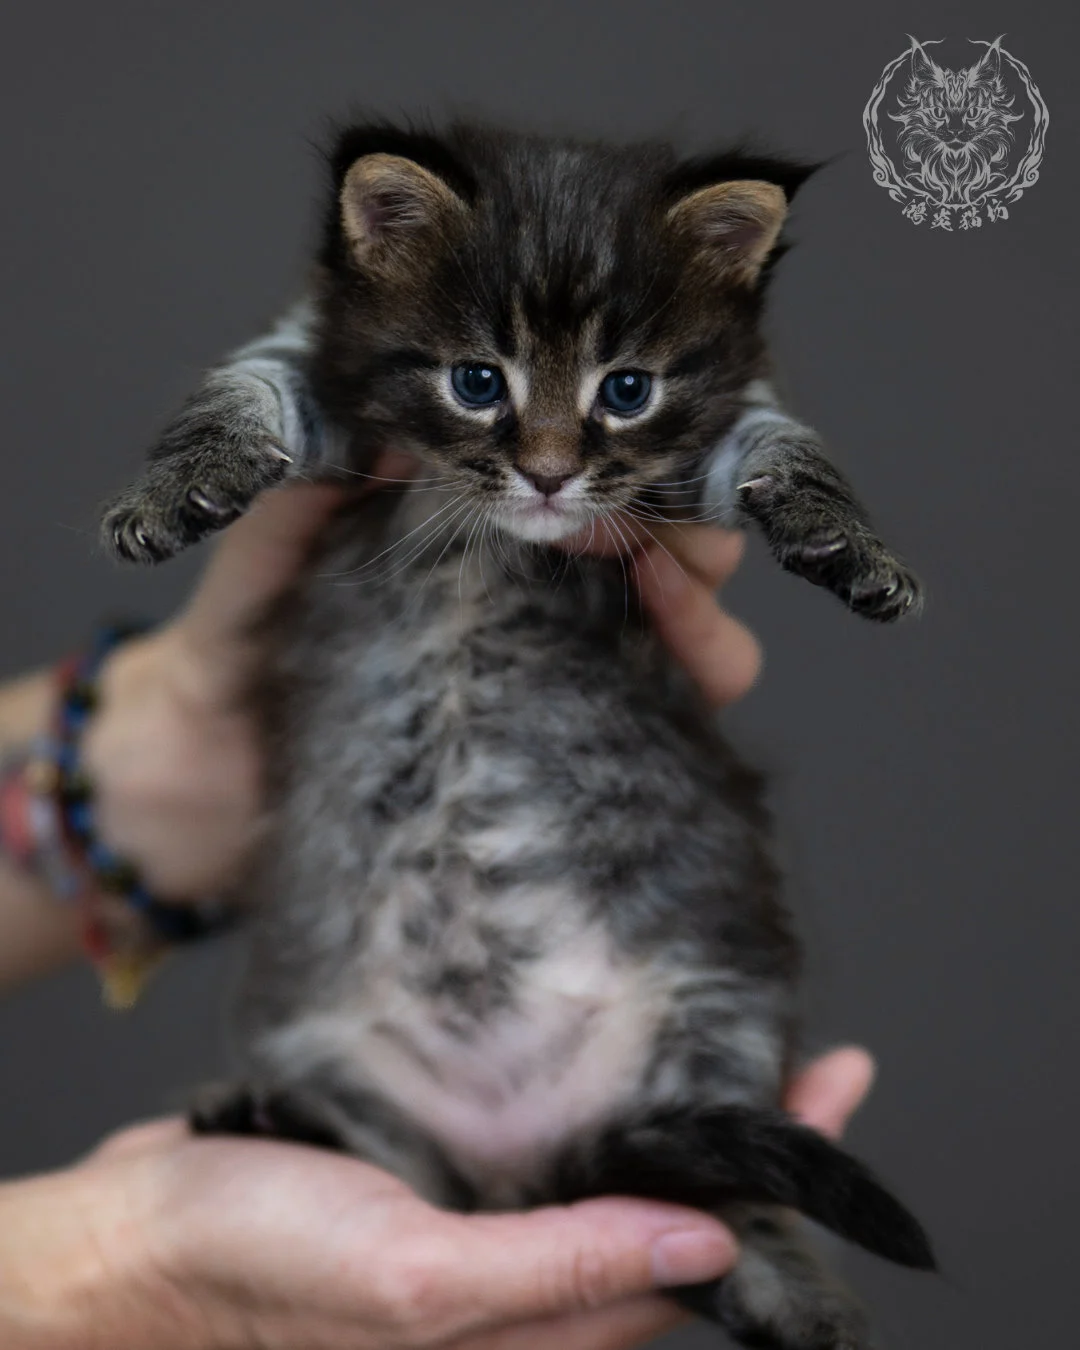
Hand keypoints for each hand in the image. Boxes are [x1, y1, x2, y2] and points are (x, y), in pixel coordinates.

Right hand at [0, 1047, 872, 1349]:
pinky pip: (538, 1142)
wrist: (139, 1238)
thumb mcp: (417, 1282)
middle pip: (671, 1206)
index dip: (779, 1178)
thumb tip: (707, 1242)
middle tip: (809, 1049)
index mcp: (539, 1328)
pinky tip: (595, 1043)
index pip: (701, 1252)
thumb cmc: (263, 1273)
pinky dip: (586, 1094)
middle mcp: (525, 1283)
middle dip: (746, 1135)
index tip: (832, 1091)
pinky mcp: (437, 1178)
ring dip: (672, 1108)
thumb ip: (561, 1273)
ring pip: (611, 1170)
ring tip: (725, 1037)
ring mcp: (483, 1228)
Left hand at [84, 469, 758, 901]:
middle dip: (684, 551)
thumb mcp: (267, 554)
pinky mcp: (547, 743)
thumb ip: (315, 497)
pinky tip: (694, 699)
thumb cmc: (236, 643)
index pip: (561, 491)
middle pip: (634, 560)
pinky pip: (633, 721)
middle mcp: (518, 595)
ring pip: (657, 640)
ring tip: (707, 633)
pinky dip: (681, 704)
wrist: (209, 766)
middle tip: (699, 557)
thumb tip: (402, 436)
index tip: (626, 490)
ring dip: (702, 628)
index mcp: (464, 535)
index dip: (612, 484)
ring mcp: (539, 669)